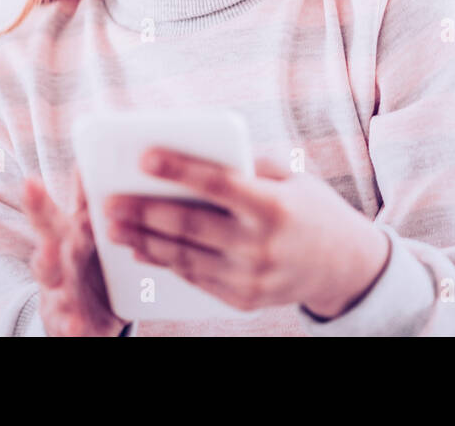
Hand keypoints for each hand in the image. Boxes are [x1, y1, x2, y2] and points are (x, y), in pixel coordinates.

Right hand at [23, 169, 126, 335]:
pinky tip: (73, 326)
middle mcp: (56, 263)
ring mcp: (58, 294)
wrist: (84, 318)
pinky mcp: (68, 324)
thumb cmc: (85, 263)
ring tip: (50, 258)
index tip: (29, 182)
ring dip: (50, 271)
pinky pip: (68, 325)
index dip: (37, 200)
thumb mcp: (84, 230)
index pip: (46, 216)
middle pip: (45, 246)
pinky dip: (69, 325)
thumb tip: (88, 153)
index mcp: (64, 237)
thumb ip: (86, 197)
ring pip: (51, 283)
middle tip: (40, 228)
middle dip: (41, 231)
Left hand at [102, 150, 390, 317]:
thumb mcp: (290, 179)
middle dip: (145, 213)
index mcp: (274, 206)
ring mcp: (252, 277)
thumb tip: (192, 155)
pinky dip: (165, 264)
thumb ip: (247, 166)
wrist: (345, 266)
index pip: (218, 184)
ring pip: (186, 257)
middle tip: (109, 202)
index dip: (179, 169)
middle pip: (191, 225)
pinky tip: (141, 250)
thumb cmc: (311, 208)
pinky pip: (196, 279)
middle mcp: (261, 245)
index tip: (144, 156)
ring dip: (145, 241)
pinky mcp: (244, 300)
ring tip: (114, 227)